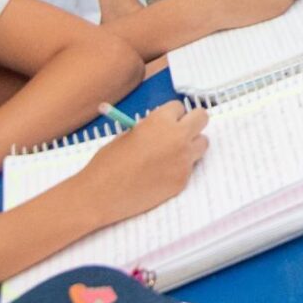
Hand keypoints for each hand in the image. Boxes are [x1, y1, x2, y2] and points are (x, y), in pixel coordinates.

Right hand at [75, 103, 210, 222]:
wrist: (100, 195)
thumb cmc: (108, 162)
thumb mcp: (127, 134)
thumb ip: (150, 127)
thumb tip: (164, 126)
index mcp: (160, 121)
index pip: (180, 107)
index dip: (171, 115)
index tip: (166, 122)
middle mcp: (177, 137)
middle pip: (202, 118)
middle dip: (192, 122)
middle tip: (181, 131)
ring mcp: (183, 160)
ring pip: (202, 143)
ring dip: (191, 145)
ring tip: (172, 154)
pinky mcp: (183, 181)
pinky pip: (190, 167)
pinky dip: (180, 168)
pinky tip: (160, 175)